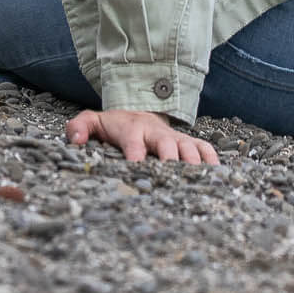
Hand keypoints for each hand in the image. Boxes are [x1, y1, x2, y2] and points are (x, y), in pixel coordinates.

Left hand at [65, 109, 219, 163]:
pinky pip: (205, 149)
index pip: (133, 141)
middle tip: (173, 177)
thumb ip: (80, 127)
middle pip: (166, 144)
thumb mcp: (93, 121)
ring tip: (199, 181)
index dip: (135, 153)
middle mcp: (156, 133)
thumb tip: (75, 140)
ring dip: (194, 163)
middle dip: (171, 159)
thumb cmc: (115, 125)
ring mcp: (175, 138)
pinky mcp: (188, 143)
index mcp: (131, 129)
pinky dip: (212, 161)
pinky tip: (217, 178)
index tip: (136, 167)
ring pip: (189, 147)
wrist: (140, 111)